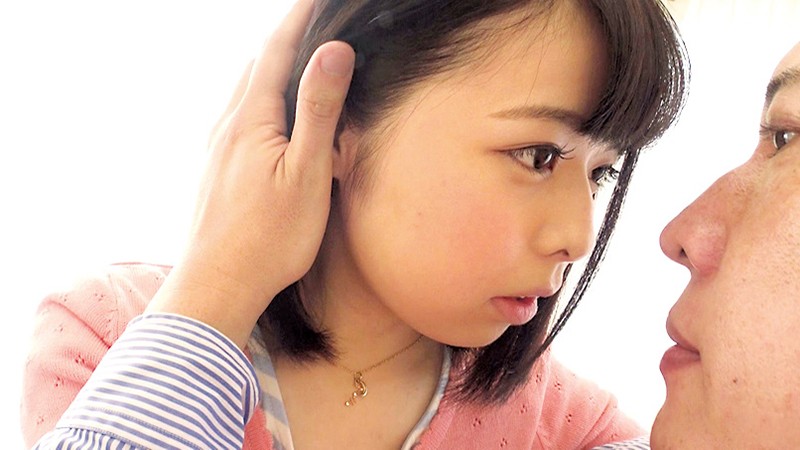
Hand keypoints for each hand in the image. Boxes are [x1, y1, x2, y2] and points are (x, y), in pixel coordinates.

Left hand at [147, 0, 354, 346]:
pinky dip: (257, 98)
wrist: (218, 284)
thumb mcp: (305, 172)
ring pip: (242, 91)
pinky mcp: (215, 169)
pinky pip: (237, 117)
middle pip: (254, 65)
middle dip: (283, 39)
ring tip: (293, 60)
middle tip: (310, 23)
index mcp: (250, 119)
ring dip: (268, 68)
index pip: (275, 51)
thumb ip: (317, 109)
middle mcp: (226, 125)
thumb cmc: (269, 237)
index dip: (298, 19)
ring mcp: (216, 148)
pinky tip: (267, 116)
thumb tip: (333, 51)